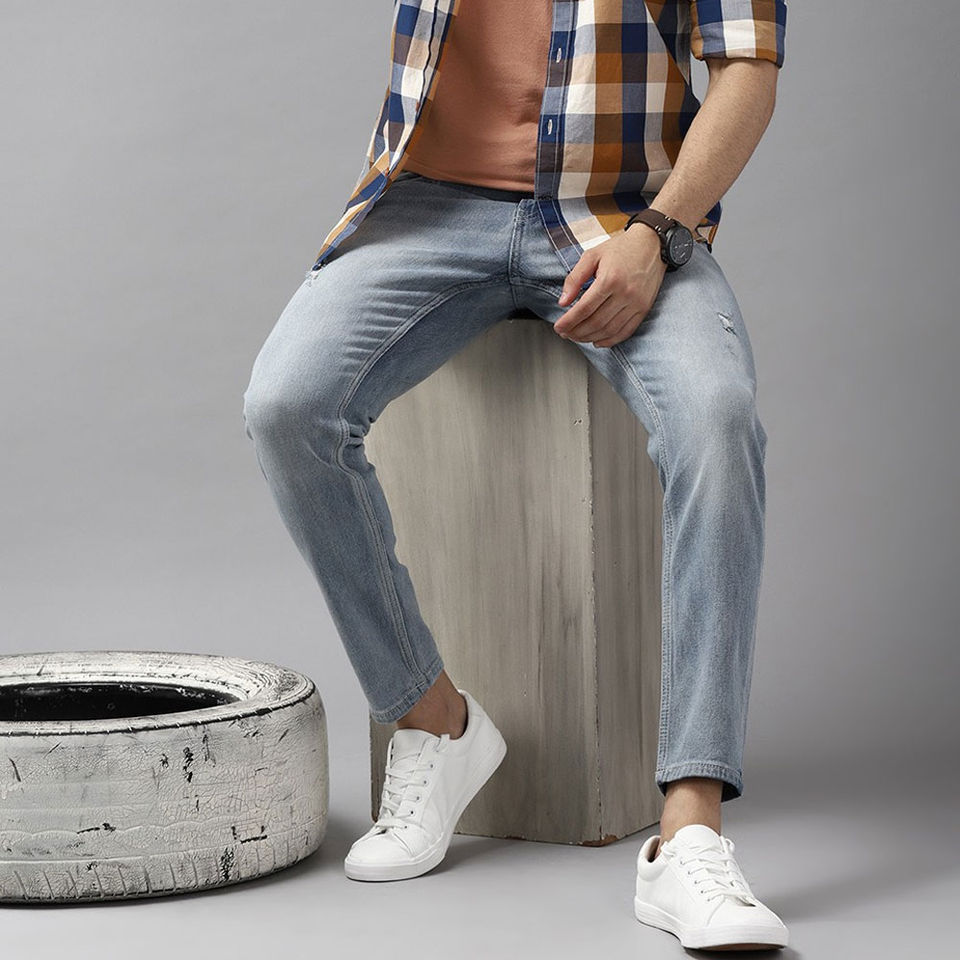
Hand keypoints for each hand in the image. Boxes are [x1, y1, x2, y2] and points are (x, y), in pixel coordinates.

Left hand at [554, 224, 667, 347]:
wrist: (652, 244)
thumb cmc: (621, 248)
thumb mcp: (592, 255)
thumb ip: (574, 278)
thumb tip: (563, 302)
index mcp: (610, 279)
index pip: (584, 308)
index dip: (569, 321)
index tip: (558, 327)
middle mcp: (625, 293)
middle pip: (595, 322)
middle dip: (576, 332)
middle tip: (565, 333)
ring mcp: (636, 303)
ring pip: (609, 330)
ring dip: (590, 338)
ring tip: (577, 336)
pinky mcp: (644, 309)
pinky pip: (625, 331)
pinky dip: (610, 340)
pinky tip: (597, 341)